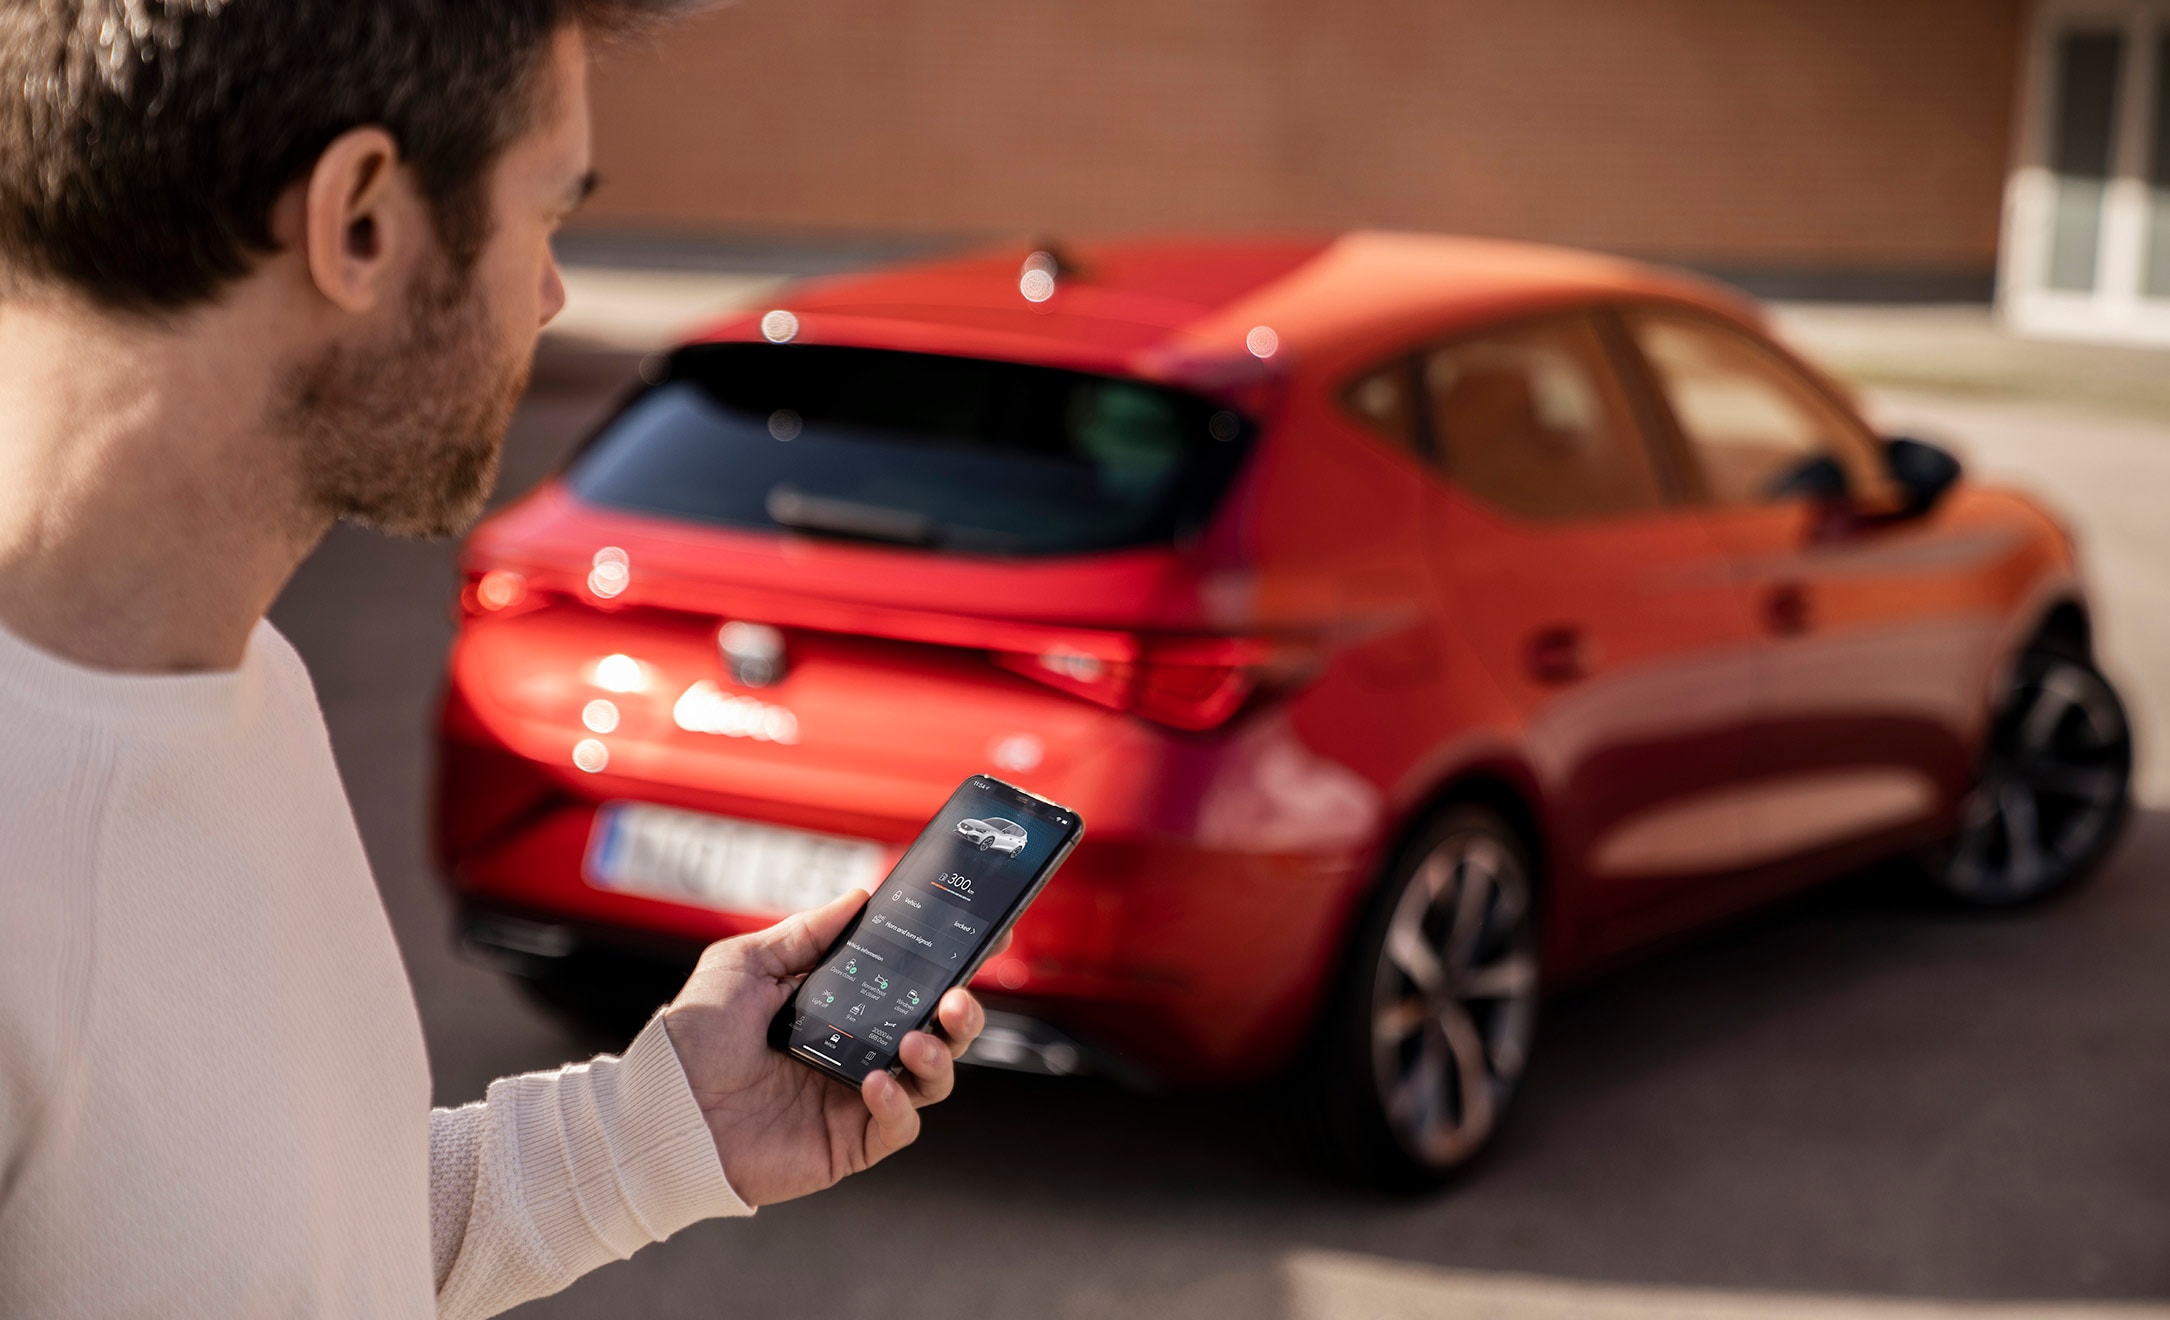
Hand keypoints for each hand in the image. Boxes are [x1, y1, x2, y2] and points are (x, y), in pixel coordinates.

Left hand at [660, 887, 1001, 1206]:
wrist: (661, 1109)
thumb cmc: (693, 1037)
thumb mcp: (746, 963)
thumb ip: (805, 933)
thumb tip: (859, 897)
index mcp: (839, 1007)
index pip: (910, 984)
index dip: (951, 965)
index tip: (986, 939)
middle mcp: (856, 1050)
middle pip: (939, 1032)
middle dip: (964, 1014)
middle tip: (957, 997)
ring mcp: (855, 1098)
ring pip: (933, 1080)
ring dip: (941, 1056)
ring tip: (917, 1039)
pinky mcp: (849, 1143)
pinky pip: (900, 1127)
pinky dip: (900, 1104)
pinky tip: (876, 1081)